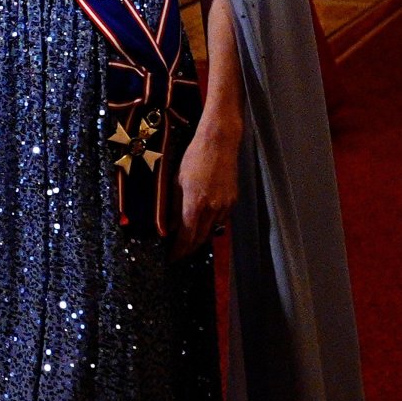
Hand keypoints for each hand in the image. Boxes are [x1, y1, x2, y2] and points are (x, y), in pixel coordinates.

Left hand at [171, 118, 239, 258]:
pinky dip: (210, 225)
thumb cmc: (194, 157)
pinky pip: (220, 220)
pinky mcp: (233, 200)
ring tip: (188, 239)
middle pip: (200, 239)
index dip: (178, 250)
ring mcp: (225, 205)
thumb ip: (172, 207)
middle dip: (188, 248)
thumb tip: (168, 227)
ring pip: (211, 230)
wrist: (219, 142)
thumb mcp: (177, 182)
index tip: (171, 258)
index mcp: (195, 204)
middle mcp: (212, 209)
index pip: (186, 237)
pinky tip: (203, 221)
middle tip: (178, 253)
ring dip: (200, 237)